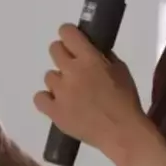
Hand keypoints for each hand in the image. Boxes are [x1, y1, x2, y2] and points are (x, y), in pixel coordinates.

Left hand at [33, 24, 145, 157]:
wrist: (122, 133)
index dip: (69, 34)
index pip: (67, 32)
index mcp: (89, 59)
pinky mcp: (54, 111)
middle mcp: (71, 71)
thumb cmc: (126, 100)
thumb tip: (91, 49)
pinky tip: (59, 103)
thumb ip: (103, 56)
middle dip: (64, 54)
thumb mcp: (120, 69)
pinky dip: (47, 99)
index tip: (73, 40)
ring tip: (72, 93)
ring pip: (49, 75)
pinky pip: (39, 98)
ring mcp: (60, 92)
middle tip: (73, 66)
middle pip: (54, 49)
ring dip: (59, 80)